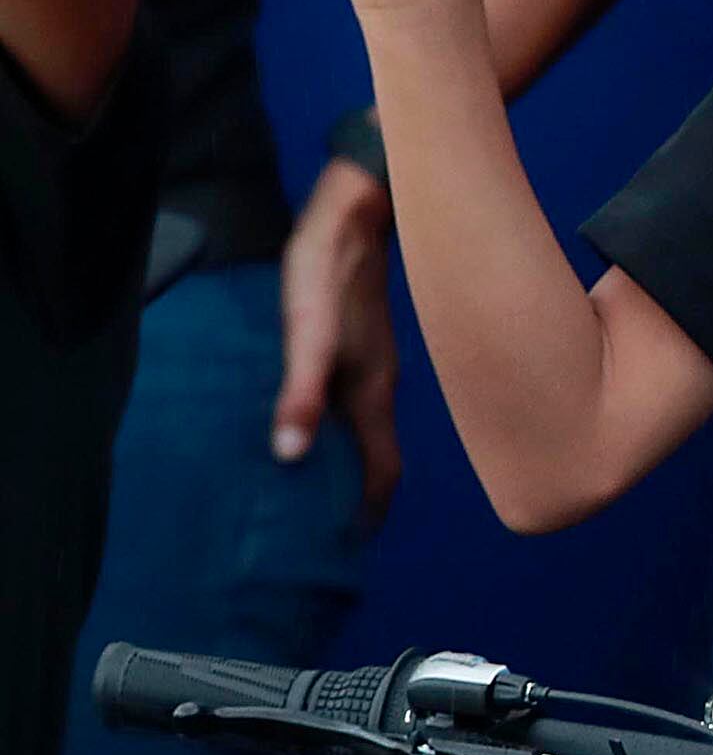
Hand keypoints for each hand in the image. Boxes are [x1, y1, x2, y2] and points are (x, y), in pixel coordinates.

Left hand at [274, 159, 400, 520]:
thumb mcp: (306, 337)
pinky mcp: (363, 346)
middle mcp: (379, 387)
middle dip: (362, 494)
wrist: (356, 212)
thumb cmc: (328, 274)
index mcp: (371, 394)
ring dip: (353, 460)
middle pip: (378, 456)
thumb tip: (288, 456)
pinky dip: (345, 427)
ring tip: (321, 482)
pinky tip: (320, 420)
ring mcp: (375, 366)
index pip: (382, 471)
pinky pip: (360, 402)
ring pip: (370, 428)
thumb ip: (299, 396)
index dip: (371, 509)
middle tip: (332, 524)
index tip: (352, 542)